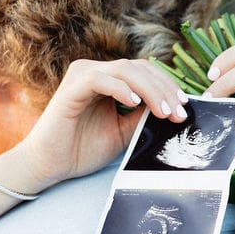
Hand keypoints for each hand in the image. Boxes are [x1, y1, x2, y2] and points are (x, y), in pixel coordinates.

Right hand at [9, 58, 188, 190]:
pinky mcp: (71, 88)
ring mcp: (82, 76)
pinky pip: (100, 79)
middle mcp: (95, 72)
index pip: (145, 72)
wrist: (50, 165)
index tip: (184, 108)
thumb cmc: (82, 149)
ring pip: (124, 70)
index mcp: (108, 80)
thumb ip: (143, 117)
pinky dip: (120, 89)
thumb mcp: (123, 132)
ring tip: (163, 112)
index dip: (167, 87)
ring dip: (149, 90)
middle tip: (179, 113)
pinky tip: (135, 104)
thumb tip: (173, 109)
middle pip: (139, 68)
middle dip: (164, 90)